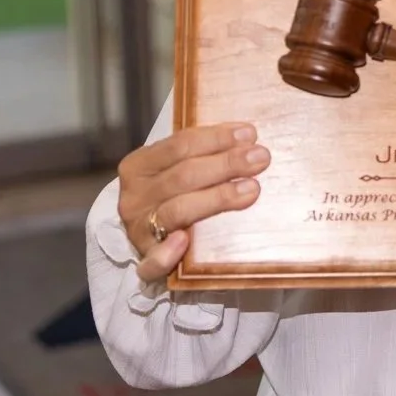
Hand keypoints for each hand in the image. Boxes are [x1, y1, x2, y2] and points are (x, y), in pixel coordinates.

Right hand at [115, 123, 267, 282]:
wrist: (146, 234)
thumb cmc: (172, 193)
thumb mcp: (177, 166)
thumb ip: (203, 153)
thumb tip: (247, 137)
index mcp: (140, 165)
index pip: (179, 146)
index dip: (216, 138)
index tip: (249, 135)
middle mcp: (135, 196)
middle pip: (183, 176)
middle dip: (225, 164)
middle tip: (260, 158)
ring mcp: (138, 228)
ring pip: (178, 210)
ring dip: (216, 198)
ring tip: (251, 189)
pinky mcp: (145, 259)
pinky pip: (153, 260)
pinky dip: (167, 253)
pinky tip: (183, 243)